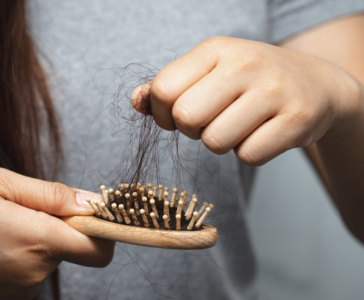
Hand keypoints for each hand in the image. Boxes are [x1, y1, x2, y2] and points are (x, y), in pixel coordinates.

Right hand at [0, 168, 113, 299]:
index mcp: (37, 239)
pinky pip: (35, 269)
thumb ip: (52, 194)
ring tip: (4, 225)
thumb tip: (92, 202)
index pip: (99, 247)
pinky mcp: (11, 296)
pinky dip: (27, 254)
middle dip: (62, 226)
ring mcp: (22, 288)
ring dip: (40, 238)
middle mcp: (35, 270)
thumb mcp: (0, 183)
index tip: (91, 212)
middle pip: (75, 247)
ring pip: (53, 256)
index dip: (103, 228)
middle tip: (27, 210)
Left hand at [132, 37, 361, 164]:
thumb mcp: (210, 72)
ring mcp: (273, 90)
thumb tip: (136, 101)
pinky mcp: (297, 118)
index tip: (179, 116)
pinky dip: (250, 152)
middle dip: (192, 130)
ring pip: (215, 142)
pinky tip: (262, 133)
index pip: (163, 90)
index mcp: (215, 49)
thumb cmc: (251, 81)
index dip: (163, 114)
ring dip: (221, 143)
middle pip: (186, 118)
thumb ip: (168, 87)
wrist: (318, 85)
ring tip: (239, 125)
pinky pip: (248, 156)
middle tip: (211, 122)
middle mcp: (244, 63)